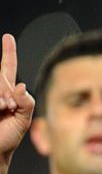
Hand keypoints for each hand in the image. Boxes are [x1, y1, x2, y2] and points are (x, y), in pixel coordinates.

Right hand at [0, 34, 33, 160]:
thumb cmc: (8, 136)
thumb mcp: (24, 119)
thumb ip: (27, 102)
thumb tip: (20, 86)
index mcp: (7, 93)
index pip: (7, 68)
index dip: (8, 52)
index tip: (7, 37)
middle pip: (3, 81)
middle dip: (8, 96)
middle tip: (8, 109)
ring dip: (2, 104)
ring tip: (2, 114)